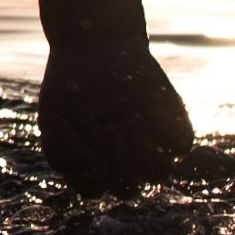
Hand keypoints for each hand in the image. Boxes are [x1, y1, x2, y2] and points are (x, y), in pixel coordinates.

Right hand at [38, 37, 197, 195]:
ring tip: (130, 117)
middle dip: (119, 163)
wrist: (95, 45)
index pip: (95, 190)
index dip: (91, 171)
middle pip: (129, 188)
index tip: (85, 136)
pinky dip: (166, 128)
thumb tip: (98, 173)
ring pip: (158, 172)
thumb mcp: (53, 118)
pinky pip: (181, 144)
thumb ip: (63, 154)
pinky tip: (149, 106)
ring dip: (144, 150)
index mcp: (94, 168)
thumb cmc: (70, 86)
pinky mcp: (172, 125)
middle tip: (109, 126)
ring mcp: (150, 146)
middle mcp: (123, 162)